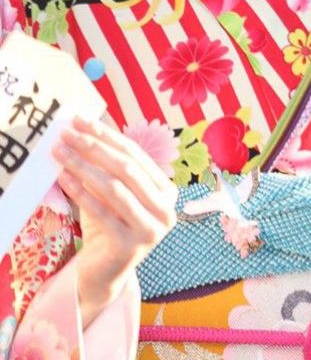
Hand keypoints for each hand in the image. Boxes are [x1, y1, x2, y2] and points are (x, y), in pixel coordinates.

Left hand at [53, 115, 176, 327]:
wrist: (105, 271)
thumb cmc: (109, 224)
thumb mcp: (114, 191)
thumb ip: (109, 164)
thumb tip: (89, 124)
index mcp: (167, 190)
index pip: (135, 154)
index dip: (107, 135)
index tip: (81, 121)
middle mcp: (167, 208)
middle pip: (126, 168)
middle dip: (94, 147)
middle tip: (68, 134)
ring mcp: (152, 229)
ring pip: (115, 188)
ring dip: (84, 167)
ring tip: (61, 153)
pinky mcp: (131, 246)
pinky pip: (102, 212)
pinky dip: (81, 193)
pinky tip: (64, 179)